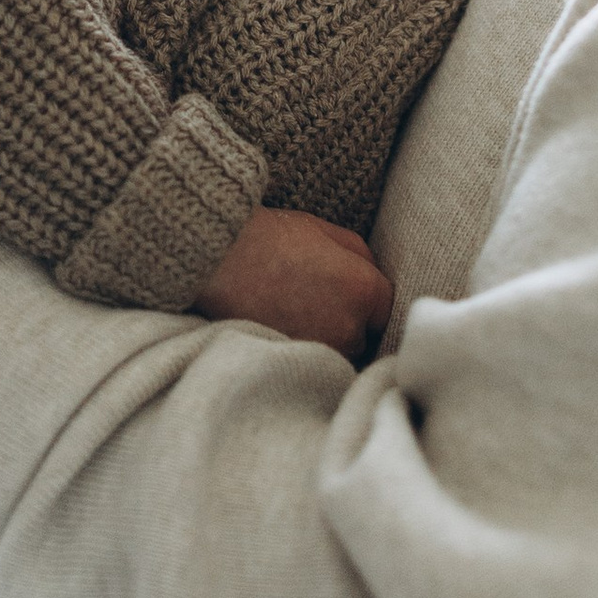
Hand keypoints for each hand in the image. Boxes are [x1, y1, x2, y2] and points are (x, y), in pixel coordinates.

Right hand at [195, 207, 392, 359]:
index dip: (363, 296)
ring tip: (295, 314)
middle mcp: (350, 329)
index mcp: (363, 291)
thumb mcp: (322, 230)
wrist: (215, 261)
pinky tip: (283, 328)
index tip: (341, 288)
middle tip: (315, 299)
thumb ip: (359, 255)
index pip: (383, 306)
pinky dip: (303, 351)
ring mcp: (322, 353)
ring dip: (327, 340)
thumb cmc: (269, 238)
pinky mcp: (295, 367)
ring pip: (338, 353)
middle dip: (348, 321)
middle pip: (363, 335)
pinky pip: (312, 364)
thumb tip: (373, 275)